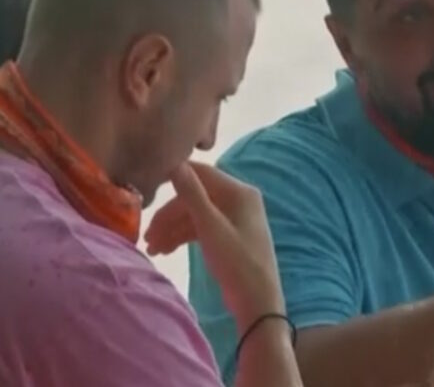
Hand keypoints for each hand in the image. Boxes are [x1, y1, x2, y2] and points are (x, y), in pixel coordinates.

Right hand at [144, 162, 284, 328]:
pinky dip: (183, 236)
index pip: (201, 173)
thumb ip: (192, 195)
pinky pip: (201, 228)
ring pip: (195, 214)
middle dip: (170, 215)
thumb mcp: (210, 227)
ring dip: (172, 228)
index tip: (146, 188)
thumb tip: (174, 162)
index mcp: (240, 192)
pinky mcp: (229, 235)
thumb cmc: (237, 261)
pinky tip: (165, 250)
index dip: (174, 178)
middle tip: (148, 236)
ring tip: (153, 249)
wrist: (257, 301)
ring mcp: (234, 218)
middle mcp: (239, 200)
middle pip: (195, 197)